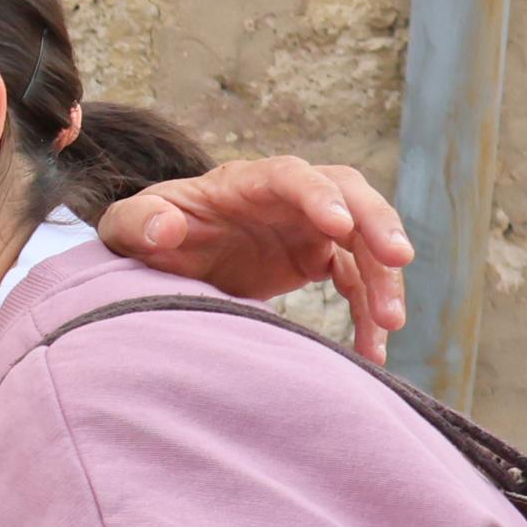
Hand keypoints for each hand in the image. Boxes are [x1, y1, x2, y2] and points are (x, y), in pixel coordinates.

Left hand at [100, 157, 414, 359]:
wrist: (160, 254)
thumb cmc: (145, 232)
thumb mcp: (128, 227)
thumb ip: (138, 222)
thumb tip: (166, 227)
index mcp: (246, 182)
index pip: (293, 176)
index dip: (319, 195)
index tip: (339, 226)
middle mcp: (288, 197)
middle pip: (349, 196)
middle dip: (377, 223)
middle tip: (398, 260)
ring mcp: (307, 227)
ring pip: (363, 243)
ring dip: (383, 278)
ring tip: (391, 323)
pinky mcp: (316, 258)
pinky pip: (356, 282)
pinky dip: (368, 313)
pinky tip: (374, 351)